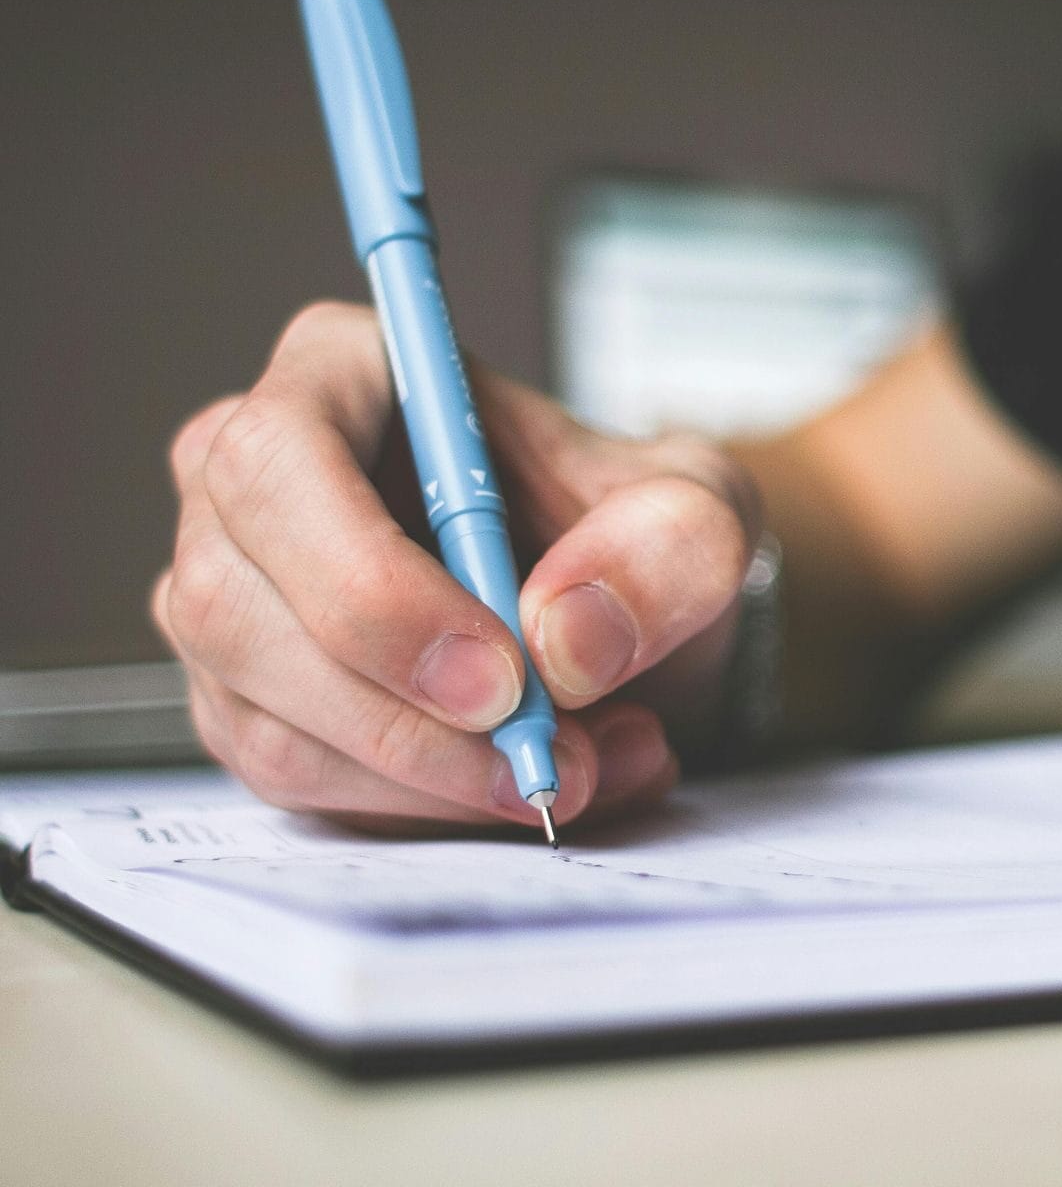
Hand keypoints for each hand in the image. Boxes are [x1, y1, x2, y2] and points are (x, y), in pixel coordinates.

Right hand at [152, 302, 760, 832]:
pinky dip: (424, 811)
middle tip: (550, 761)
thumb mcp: (699, 510)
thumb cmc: (629, 530)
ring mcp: (236, 601)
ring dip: (435, 782)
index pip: (280, 464)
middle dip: (407, 721)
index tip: (501, 677)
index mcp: (341, 376)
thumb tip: (565, 639)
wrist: (615, 609)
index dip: (373, 585)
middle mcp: (253, 486)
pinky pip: (301, 785)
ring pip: (271, 724)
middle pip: (239, 610)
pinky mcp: (253, 702)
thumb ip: (668, 546)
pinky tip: (521, 782)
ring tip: (581, 768)